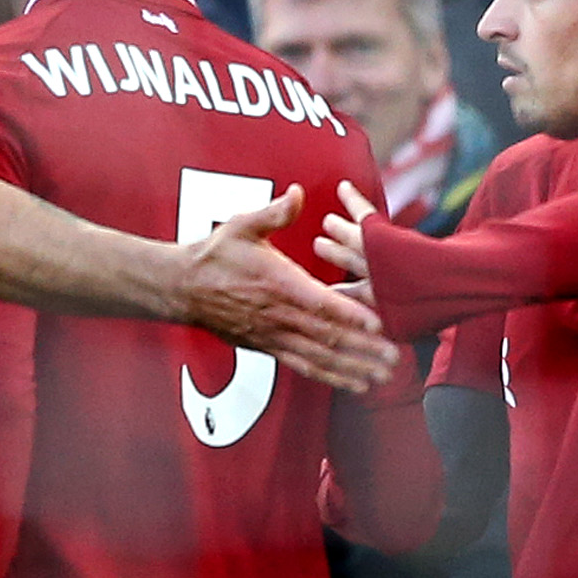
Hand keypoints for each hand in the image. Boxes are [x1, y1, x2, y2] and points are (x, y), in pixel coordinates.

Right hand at [180, 183, 399, 391]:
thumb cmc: (215, 255)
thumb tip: (298, 193)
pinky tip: (355, 384)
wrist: (182, 288)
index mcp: (278, 284)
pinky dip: (331, 377)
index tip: (377, 324)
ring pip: (319, 357)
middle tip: (395, 359)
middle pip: (327, 336)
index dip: (350, 315)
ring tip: (383, 378)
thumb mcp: (242, 225)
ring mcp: (274, 335)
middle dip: (363, 350)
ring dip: (353, 369)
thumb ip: (274, 213)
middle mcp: (278, 315)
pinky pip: (304, 366)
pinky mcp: (269, 348)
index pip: (319, 303)